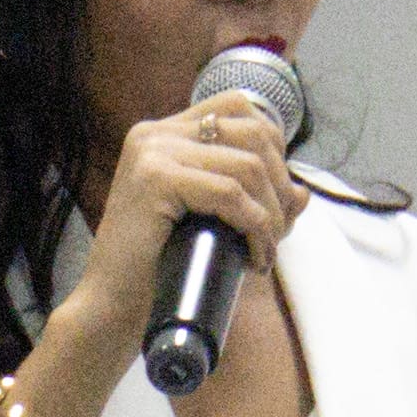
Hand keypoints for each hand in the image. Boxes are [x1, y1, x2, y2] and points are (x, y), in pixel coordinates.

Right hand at [65, 85, 308, 337]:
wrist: (112, 309)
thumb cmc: (158, 272)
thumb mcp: (214, 227)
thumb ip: (255, 204)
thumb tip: (304, 193)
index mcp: (164, 134)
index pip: (237, 107)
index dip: (272, 146)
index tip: (274, 197)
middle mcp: (155, 133)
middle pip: (252, 131)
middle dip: (279, 184)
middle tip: (276, 233)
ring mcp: (153, 152)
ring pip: (247, 165)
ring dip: (271, 214)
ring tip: (263, 252)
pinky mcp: (155, 179)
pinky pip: (230, 193)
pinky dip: (254, 227)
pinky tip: (252, 256)